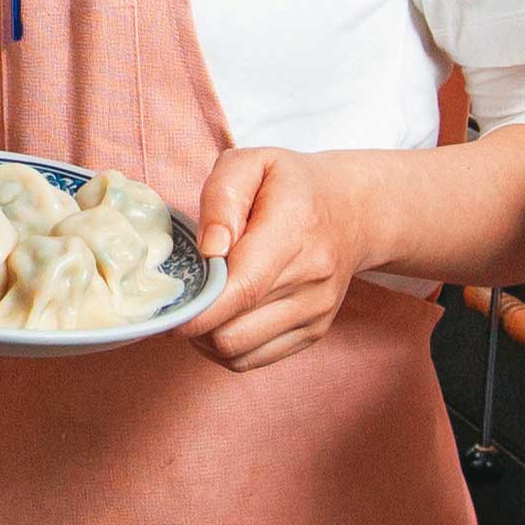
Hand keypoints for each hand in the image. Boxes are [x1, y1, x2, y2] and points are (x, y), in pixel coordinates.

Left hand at [184, 145, 377, 373]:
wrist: (354, 210)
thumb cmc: (292, 185)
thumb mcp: (252, 163)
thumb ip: (222, 197)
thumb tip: (210, 250)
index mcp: (294, 231)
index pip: (243, 288)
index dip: (199, 311)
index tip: (170, 310)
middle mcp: (312, 279)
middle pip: (234, 332)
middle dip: (195, 325)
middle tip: (182, 300)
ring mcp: (316, 311)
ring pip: (239, 354)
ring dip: (206, 340)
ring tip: (201, 308)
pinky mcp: (314, 332)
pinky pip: (253, 361)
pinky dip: (226, 349)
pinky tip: (221, 320)